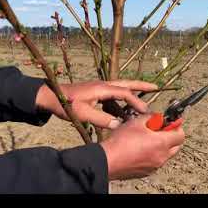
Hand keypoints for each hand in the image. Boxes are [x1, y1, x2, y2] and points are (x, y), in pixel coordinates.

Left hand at [35, 79, 157, 128]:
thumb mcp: (82, 114)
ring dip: (133, 91)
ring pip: (121, 87)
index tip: (145, 111)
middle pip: (127, 83)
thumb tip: (118, 124)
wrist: (50, 95)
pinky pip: (114, 93)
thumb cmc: (65, 104)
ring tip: (145, 97)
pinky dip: (123, 98)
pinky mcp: (96, 91)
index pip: (125, 93)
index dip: (136, 102)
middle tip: (156, 87)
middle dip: (142, 85)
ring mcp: (100, 87)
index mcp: (102, 88)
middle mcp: (104, 84)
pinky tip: (124, 108)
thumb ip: (101, 119)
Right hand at [100, 114, 184, 179]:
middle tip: (160, 129)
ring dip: (162, 146)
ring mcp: (154, 166)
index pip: (180, 135)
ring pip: (166, 154)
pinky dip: (153, 154)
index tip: (172, 122)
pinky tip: (141, 148)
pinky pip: (156, 161)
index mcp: (162, 143)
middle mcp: (161, 157)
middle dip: (171, 136)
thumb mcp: (137, 122)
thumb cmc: (120, 142)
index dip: (176, 126)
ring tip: (148, 138)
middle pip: (176, 146)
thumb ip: (152, 118)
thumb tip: (158, 117)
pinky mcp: (147, 171)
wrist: (108, 159)